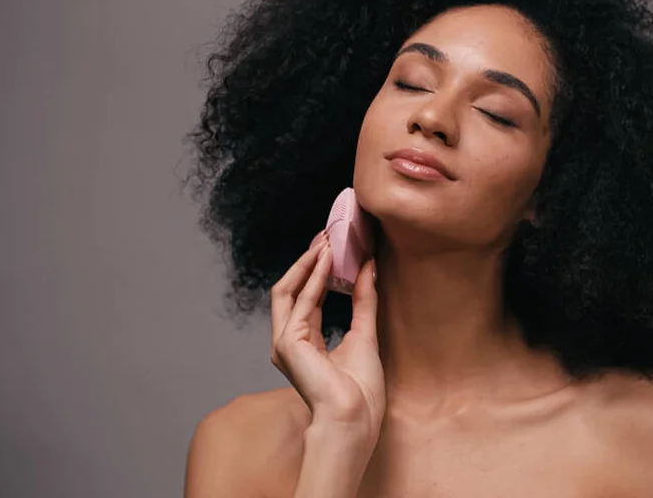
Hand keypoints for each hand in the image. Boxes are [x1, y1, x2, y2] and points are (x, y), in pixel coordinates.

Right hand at [270, 230, 385, 443]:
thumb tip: (368, 267)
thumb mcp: (365, 333)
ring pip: (288, 290)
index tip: (333, 247)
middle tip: (326, 235)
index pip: (307, 297)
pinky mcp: (287, 343)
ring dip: (308, 263)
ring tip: (327, 240)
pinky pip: (299, 301)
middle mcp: (290, 342)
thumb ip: (364, 300)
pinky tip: (327, 260)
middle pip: (291, 290)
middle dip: (307, 261)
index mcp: (305, 343)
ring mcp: (284, 343)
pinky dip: (313, 277)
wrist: (355, 417)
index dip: (319, 271)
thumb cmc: (361, 390)